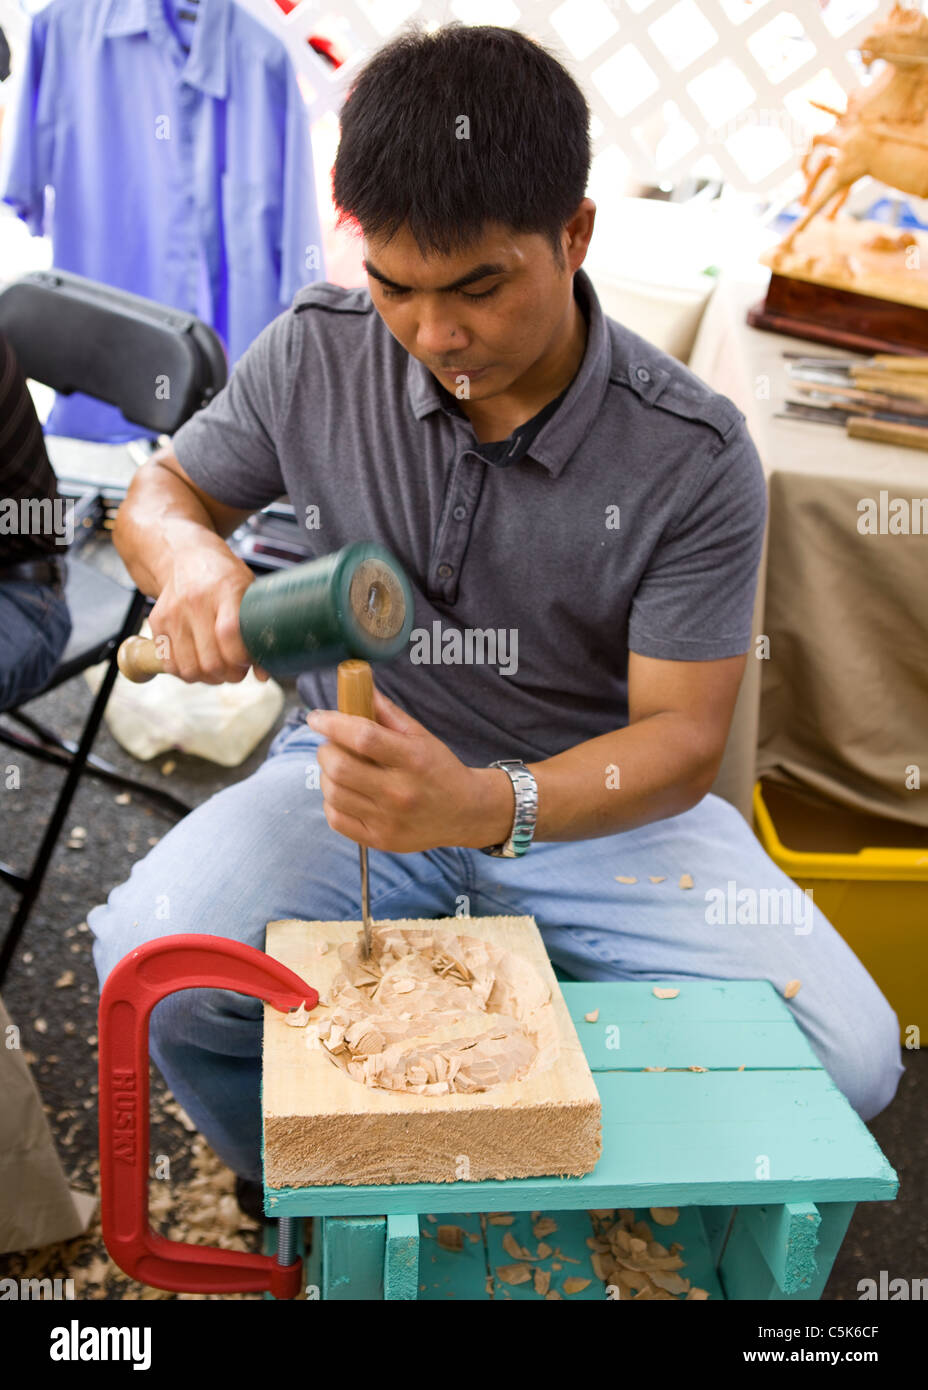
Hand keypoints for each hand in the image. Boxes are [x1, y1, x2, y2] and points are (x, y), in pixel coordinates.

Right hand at [149, 541, 269, 684]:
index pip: (229, 635)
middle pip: (210, 660)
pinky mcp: (156, 622)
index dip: (241, 659)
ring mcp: (173, 612)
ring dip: (208, 678)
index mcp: (225, 589)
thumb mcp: (248, 592)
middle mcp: (195, 601)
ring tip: (219, 667)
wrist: (184, 555)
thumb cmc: (224, 577)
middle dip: (229, 675)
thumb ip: (258, 631)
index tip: (249, 662)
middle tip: (237, 669)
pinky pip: (170, 665)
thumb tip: (264, 676)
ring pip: (189, 669)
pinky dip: (186, 672)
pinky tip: (198, 661)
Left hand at [307, 689, 512, 851]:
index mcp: (414, 759)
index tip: (317, 718)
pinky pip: (336, 819)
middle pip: (341, 766)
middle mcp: (400, 792)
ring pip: (333, 793)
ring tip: (339, 767)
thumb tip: (358, 687)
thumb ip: (387, 713)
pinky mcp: (380, 840)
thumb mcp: (421, 736)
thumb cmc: (440, 769)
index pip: (363, 737)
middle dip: (326, 749)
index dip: (333, 724)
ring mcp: (388, 820)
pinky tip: (344, 792)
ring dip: (326, 774)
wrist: (466, 813)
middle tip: (331, 744)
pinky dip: (331, 801)